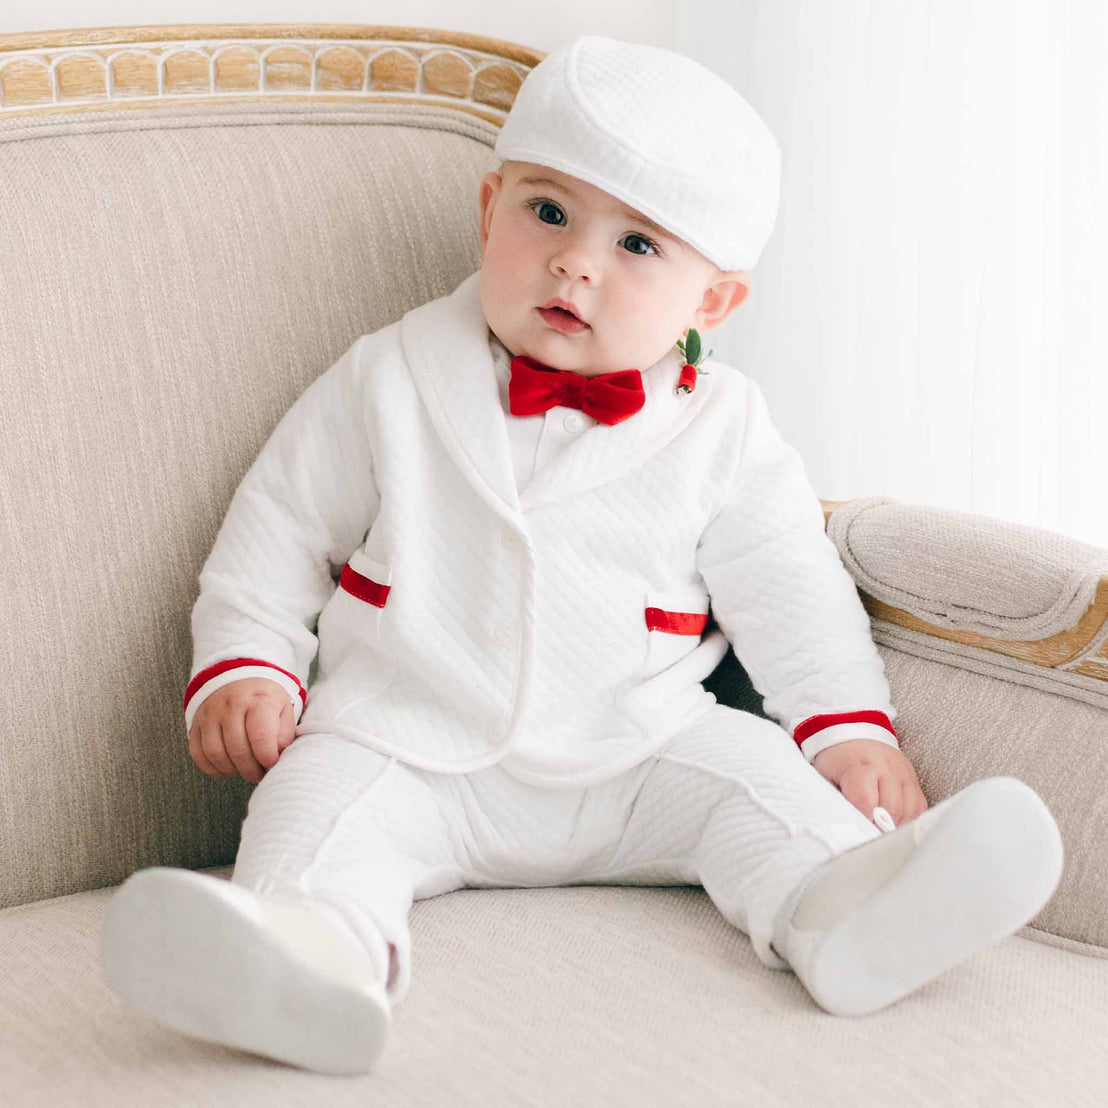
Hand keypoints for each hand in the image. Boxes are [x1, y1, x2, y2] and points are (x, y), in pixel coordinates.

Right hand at [187, 677, 296, 783]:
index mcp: (258, 700)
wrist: (237, 680)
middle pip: (238, 749)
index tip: (272, 763)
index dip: (268, 757)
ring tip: (245, 769)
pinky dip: (213, 767)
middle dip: (251, 770)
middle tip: (260, 773)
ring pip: (216, 754)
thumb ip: (285, 732)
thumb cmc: (264, 699)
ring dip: (232, 770)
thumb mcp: (284, 708)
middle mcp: (231, 705)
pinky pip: (199, 754)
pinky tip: (227, 766)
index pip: (261, 736)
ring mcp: (210, 715)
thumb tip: (276, 754)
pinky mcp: (196, 725)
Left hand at [810, 739, 928, 829]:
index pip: (865, 800)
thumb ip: (836, 800)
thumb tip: (847, 827)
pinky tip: (897, 826)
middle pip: (891, 809)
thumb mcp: (825, 776)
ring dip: (897, 826)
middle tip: (872, 840)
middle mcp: (886, 767)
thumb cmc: (836, 760)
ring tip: (883, 835)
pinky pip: (920, 807)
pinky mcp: (914, 779)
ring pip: (909, 810)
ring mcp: (903, 773)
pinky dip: (909, 820)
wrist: (852, 734)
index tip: (860, 835)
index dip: (864, 821)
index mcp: (859, 765)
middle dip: (881, 829)